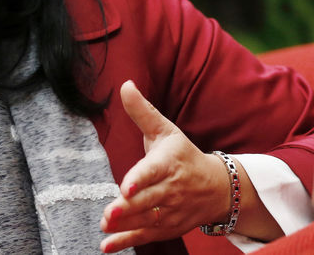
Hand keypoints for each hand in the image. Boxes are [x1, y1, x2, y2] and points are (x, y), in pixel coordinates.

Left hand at [99, 80, 229, 252]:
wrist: (217, 187)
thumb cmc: (183, 155)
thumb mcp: (164, 130)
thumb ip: (142, 111)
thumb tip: (124, 84)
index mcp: (168, 163)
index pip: (153, 171)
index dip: (140, 179)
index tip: (127, 185)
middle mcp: (171, 189)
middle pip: (148, 200)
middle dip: (129, 207)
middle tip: (108, 213)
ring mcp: (170, 210)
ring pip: (147, 219)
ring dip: (126, 225)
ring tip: (105, 226)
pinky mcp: (167, 226)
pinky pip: (147, 236)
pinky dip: (127, 242)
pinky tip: (107, 246)